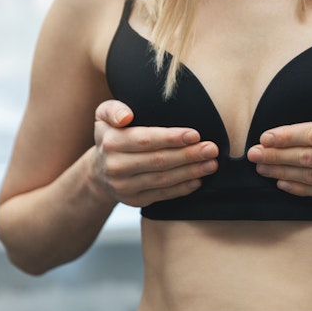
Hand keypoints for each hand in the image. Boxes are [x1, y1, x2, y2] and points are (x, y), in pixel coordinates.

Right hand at [91, 100, 218, 206]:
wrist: (99, 169)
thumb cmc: (112, 134)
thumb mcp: (104, 114)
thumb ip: (114, 109)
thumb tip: (126, 117)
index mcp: (112, 142)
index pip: (146, 140)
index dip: (171, 138)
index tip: (195, 135)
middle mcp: (115, 166)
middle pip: (158, 161)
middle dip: (188, 155)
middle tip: (211, 149)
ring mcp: (124, 186)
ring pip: (163, 179)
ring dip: (191, 172)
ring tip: (211, 164)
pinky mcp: (134, 201)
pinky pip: (162, 194)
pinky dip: (182, 188)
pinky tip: (198, 180)